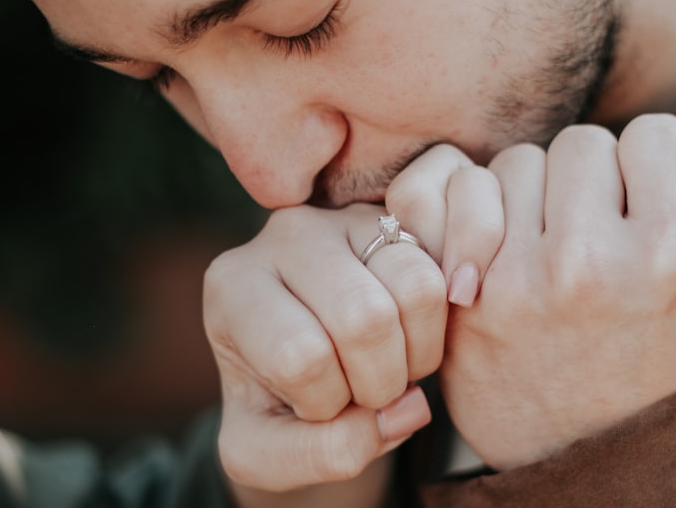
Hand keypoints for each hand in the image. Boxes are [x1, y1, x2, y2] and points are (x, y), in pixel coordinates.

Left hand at [202, 145, 503, 499]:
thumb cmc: (275, 407)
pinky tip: (408, 345)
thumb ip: (323, 452)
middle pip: (364, 318)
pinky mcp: (398, 224)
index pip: (301, 356)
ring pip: (414, 287)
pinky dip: (438, 332)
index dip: (323, 403)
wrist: (297, 372)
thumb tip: (409, 410)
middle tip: (362, 395)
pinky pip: (441, 275)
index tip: (311, 406)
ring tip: (388, 368)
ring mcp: (347, 221)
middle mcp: (287, 235)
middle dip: (379, 384)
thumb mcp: (267, 453)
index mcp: (233, 285)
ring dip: (416, 355)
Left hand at [440, 115, 675, 470]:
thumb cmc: (668, 358)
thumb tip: (633, 143)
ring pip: (518, 164)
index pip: (654, 134)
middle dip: (592, 183)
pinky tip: (506, 254)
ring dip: (537, 198)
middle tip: (601, 234)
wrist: (601, 457)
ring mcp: (521, 282)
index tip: (646, 206)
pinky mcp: (468, 301)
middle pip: (580, 143)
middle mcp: (593, 261)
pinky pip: (463, 200)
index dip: (653, 168)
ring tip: (557, 253)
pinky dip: (487, 217)